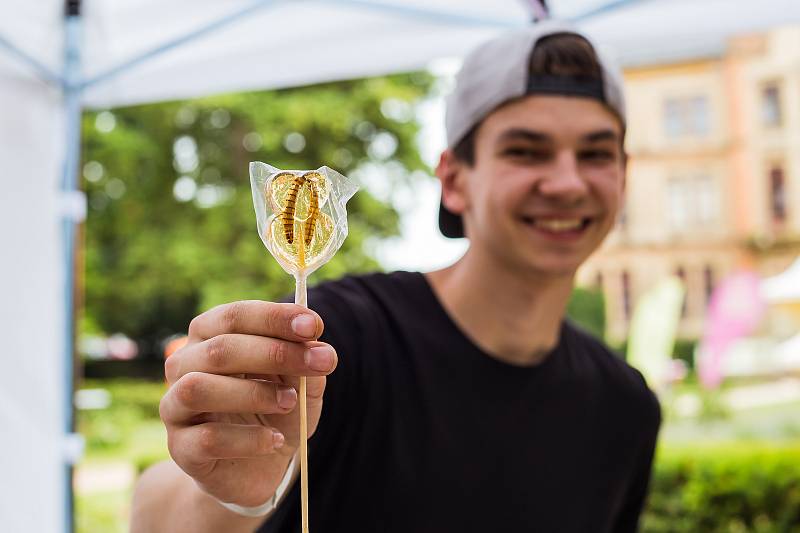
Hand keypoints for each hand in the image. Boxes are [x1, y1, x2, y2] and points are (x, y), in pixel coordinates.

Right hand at [159, 300, 335, 506]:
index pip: (234, 316)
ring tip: (290, 401)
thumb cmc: (276, 412)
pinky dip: (248, 438)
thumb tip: (321, 351)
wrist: (258, 468)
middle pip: (219, 349)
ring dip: (253, 393)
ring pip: (199, 388)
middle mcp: (184, 365)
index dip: (274, 318)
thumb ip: (307, 365)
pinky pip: (207, 438)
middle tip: (319, 363)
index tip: (313, 325)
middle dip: (274, 353)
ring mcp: (175, 407)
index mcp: (210, 336)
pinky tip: (273, 440)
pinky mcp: (181, 448)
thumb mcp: (301, 385)